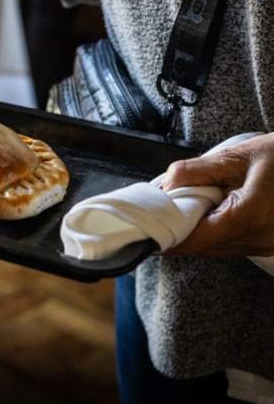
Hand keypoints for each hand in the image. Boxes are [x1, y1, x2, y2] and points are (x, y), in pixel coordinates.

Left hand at [161, 133, 273, 256]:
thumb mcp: (240, 156)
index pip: (193, 239)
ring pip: (214, 248)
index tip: (142, 229)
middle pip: (201, 247)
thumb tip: (165, 183)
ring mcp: (265, 246)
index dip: (164, 235)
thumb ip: (198, 171)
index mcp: (249, 218)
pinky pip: (229, 243)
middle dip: (175, 232)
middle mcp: (259, 240)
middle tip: (153, 214)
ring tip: (178, 209)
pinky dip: (211, 231)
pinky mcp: (267, 244)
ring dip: (192, 233)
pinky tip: (203, 213)